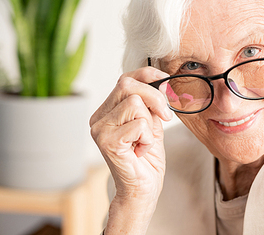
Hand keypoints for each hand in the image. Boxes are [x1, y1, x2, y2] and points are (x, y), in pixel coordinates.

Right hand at [90, 67, 171, 204]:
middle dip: (155, 97)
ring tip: (145, 141)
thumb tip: (161, 81)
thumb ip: (151, 103)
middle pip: (128, 85)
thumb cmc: (147, 159)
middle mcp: (98, 118)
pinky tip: (141, 151)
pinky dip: (148, 138)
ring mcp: (99, 130)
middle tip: (165, 116)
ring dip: (149, 123)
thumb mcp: (152, 123)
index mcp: (107, 110)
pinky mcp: (107, 142)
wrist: (143, 189)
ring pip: (134, 103)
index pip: (125, 78)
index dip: (148, 75)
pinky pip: (138, 124)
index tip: (166, 81)